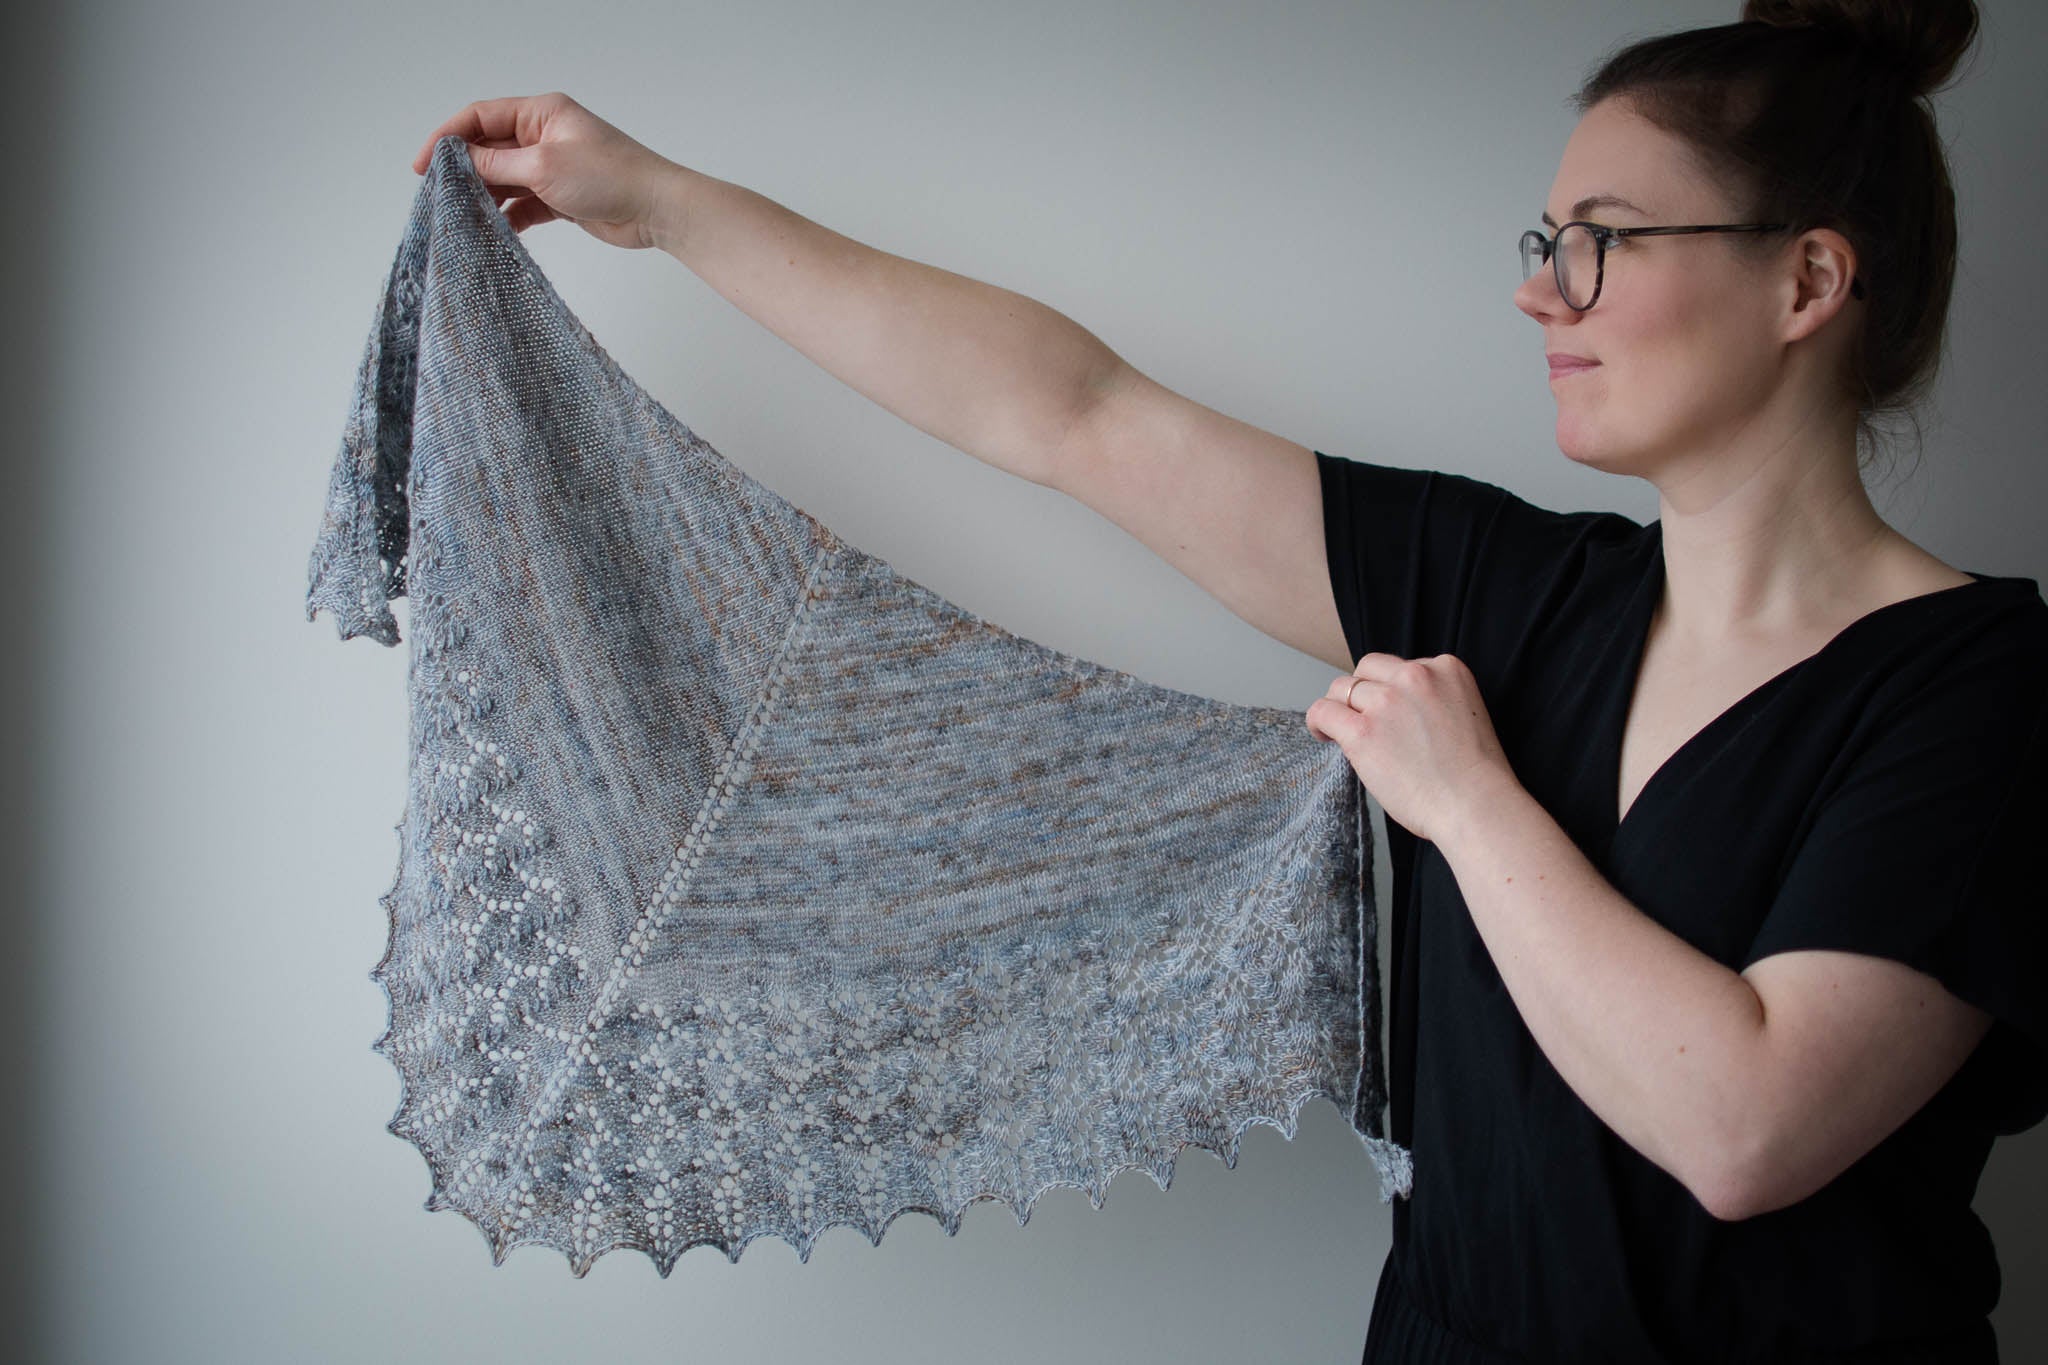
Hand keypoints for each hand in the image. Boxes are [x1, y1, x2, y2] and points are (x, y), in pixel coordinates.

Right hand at [410, 92, 684, 250]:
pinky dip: (509, 216)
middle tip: (439, 195)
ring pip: (505, 179)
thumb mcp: (543, 166)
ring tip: (462, 216)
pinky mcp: (562, 197)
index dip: (447, 138)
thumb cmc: (610, 177)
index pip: (480, 117)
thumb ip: (497, 164)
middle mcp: (544, 136)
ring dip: (485, 196)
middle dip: (464, 171)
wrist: (656, 209)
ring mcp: (553, 167)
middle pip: (490, 148)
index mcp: (541, 113)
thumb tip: (460, 161)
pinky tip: (495, 231)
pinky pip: (525, 204)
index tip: (423, 165)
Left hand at [1305, 652, 1516, 845]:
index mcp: (1446, 668)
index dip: (1388, 690)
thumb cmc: (1473, 775)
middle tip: (1362, 720)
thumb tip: (1389, 710)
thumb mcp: (1463, 714)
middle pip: (1367, 670)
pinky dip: (1318, 722)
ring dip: (1340, 709)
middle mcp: (1415, 676)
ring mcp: (1387, 701)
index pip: (1399, 666)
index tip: (1389, 714)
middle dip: (1361, 693)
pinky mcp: (1363, 731)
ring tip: (1341, 732)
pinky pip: (1323, 711)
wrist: (1475, 804)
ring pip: (1342, 688)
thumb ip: (1430, 700)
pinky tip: (1324, 736)